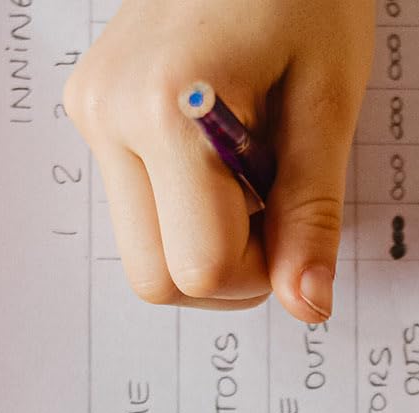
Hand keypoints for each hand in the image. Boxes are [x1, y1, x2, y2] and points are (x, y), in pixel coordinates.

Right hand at [65, 0, 373, 320]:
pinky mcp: (92, 109)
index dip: (263, 272)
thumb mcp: (326, 100)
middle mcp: (109, 114)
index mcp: (166, 109)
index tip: (296, 223)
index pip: (202, 269)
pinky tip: (221, 157)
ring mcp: (92, 112)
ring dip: (205, 244)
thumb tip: (307, 306)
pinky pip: (138, 209)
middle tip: (276, 209)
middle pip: (157, 280)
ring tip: (250, 175)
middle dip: (227, 272)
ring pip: (143, 255)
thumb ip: (312, 212)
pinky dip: (187, 210)